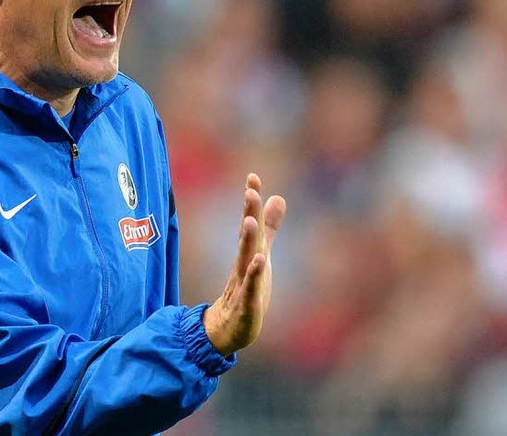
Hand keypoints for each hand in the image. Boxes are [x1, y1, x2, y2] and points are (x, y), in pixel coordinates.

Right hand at [203, 173, 285, 355]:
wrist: (227, 328)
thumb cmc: (246, 288)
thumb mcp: (261, 254)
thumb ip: (270, 227)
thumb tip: (278, 197)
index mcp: (249, 251)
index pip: (250, 223)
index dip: (251, 202)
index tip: (252, 177)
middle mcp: (243, 263)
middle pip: (247, 237)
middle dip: (248, 214)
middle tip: (250, 192)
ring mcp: (243, 283)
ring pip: (245, 260)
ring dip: (247, 241)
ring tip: (249, 221)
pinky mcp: (246, 304)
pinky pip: (249, 288)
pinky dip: (253, 275)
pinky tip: (259, 262)